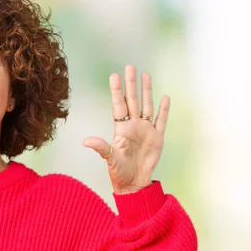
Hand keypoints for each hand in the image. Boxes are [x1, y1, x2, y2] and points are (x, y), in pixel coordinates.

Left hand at [83, 64, 169, 194]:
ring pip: (147, 106)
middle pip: (132, 101)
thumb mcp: (109, 159)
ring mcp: (146, 131)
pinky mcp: (157, 138)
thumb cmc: (119, 173)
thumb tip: (85, 141)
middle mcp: (133, 126)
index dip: (117, 91)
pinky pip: (161, 121)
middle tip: (130, 66)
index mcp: (121, 129)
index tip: (114, 75)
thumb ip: (101, 148)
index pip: (119, 105)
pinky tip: (165, 97)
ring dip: (147, 91)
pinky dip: (164, 110)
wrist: (134, 184)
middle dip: (131, 84)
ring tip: (146, 75)